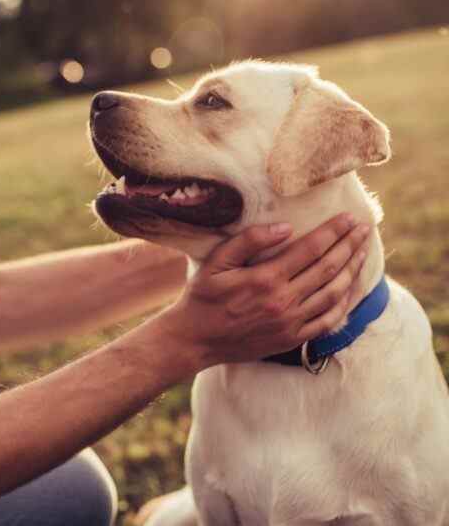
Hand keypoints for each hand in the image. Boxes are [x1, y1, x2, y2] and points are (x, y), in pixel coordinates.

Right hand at [158, 213, 370, 371]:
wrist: (195, 340)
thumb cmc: (202, 297)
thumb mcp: (216, 262)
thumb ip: (248, 241)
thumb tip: (285, 227)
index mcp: (265, 278)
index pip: (311, 249)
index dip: (333, 231)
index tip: (349, 218)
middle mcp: (283, 301)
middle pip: (329, 268)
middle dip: (350, 246)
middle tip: (364, 229)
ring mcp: (290, 323)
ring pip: (334, 293)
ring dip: (352, 271)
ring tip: (362, 253)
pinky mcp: (292, 339)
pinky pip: (328, 321)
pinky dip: (344, 303)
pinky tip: (350, 289)